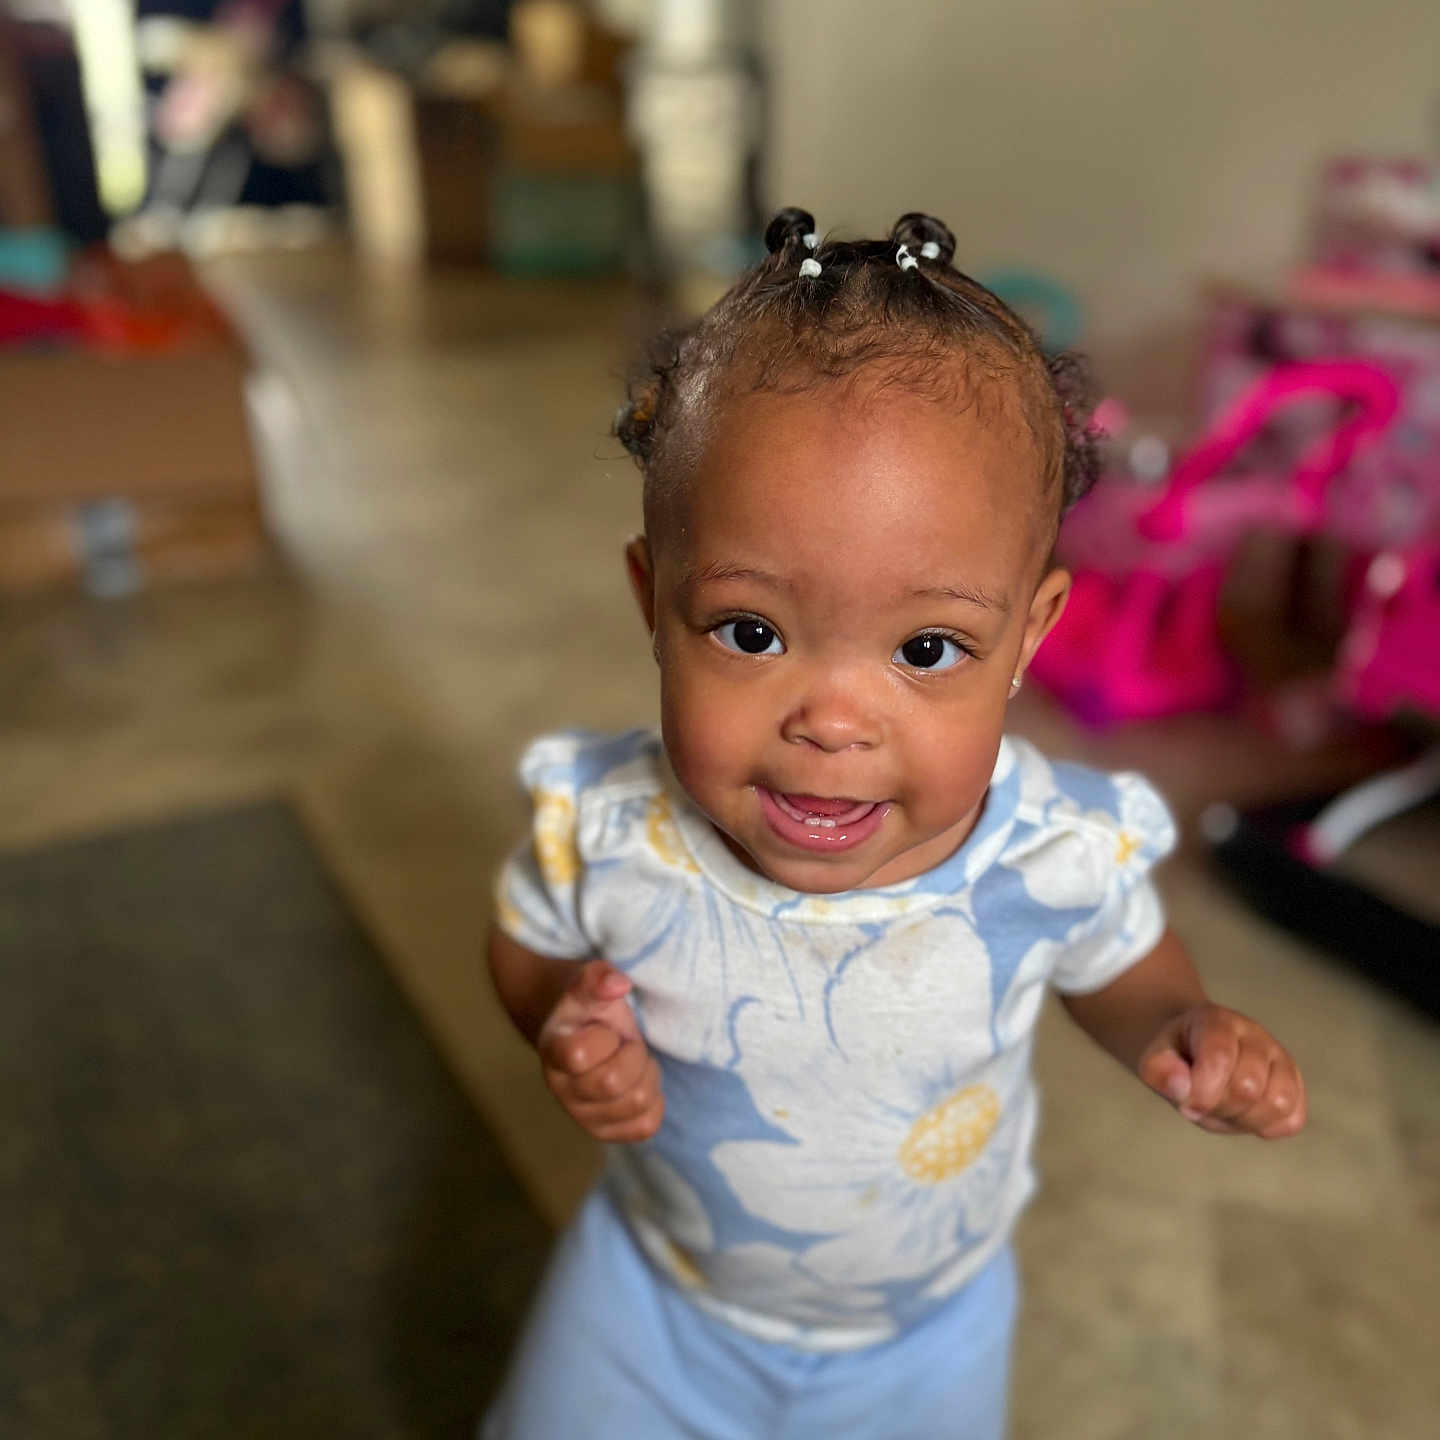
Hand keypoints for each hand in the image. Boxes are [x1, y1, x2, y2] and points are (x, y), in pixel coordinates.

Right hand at [537, 960, 663, 1142]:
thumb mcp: (589, 984)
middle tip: (625, 1042)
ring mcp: (583, 1116)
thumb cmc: (586, 1008)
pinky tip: (640, 1081)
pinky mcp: (606, 1132)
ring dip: (647, 1076)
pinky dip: (654, 1101)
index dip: (604, 1038)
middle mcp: (562, 1090)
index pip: (578, 1055)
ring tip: (632, 1060)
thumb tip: (619, 984)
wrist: (576, 1033)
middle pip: (613, 1083)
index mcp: (553, 1051)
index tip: (604, 1027)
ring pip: (636, 1105)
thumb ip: (598, 979)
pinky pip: (645, 1126)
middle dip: (633, 1054)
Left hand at [1138, 1005, 1305, 1137]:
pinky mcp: (1295, 1084)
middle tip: (1204, 1103)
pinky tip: (1245, 1115)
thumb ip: (1160, 1071)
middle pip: (1249, 1087)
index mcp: (1218, 1021)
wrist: (1194, 1049)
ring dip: (1245, 1120)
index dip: (1203, 1092)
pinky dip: (1267, 1127)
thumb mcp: (1154, 1059)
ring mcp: (1280, 1058)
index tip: (1187, 1106)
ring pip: (1278, 1103)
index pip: (1220, 1059)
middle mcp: (1255, 1035)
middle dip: (1220, 1107)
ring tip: (1225, 1109)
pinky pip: (1293, 1120)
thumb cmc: (1176, 1056)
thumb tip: (1183, 1088)